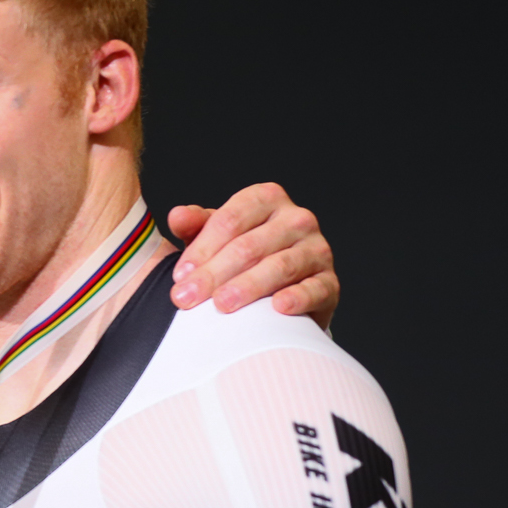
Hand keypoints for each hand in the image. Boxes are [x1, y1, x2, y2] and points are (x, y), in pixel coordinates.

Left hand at [168, 183, 337, 327]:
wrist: (278, 291)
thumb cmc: (241, 258)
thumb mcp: (215, 236)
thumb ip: (195, 225)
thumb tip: (177, 216)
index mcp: (266, 199)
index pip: (229, 220)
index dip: (201, 249)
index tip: (180, 275)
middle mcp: (296, 219)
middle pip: (249, 246)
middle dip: (213, 274)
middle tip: (186, 297)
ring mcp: (317, 250)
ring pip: (279, 266)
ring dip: (246, 287)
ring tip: (221, 304)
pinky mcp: (329, 282)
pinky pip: (315, 289)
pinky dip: (297, 298)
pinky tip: (278, 307)